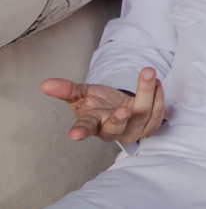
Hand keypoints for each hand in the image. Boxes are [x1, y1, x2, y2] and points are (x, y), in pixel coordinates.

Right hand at [39, 69, 165, 143]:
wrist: (119, 106)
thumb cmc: (99, 103)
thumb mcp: (82, 94)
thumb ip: (66, 89)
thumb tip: (45, 84)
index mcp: (92, 124)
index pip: (84, 129)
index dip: (80, 132)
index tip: (74, 135)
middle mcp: (112, 130)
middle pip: (116, 128)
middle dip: (119, 119)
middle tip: (123, 109)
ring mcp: (132, 130)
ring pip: (142, 114)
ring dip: (146, 92)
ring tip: (147, 72)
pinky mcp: (149, 125)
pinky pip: (157, 113)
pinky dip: (158, 95)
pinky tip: (155, 82)